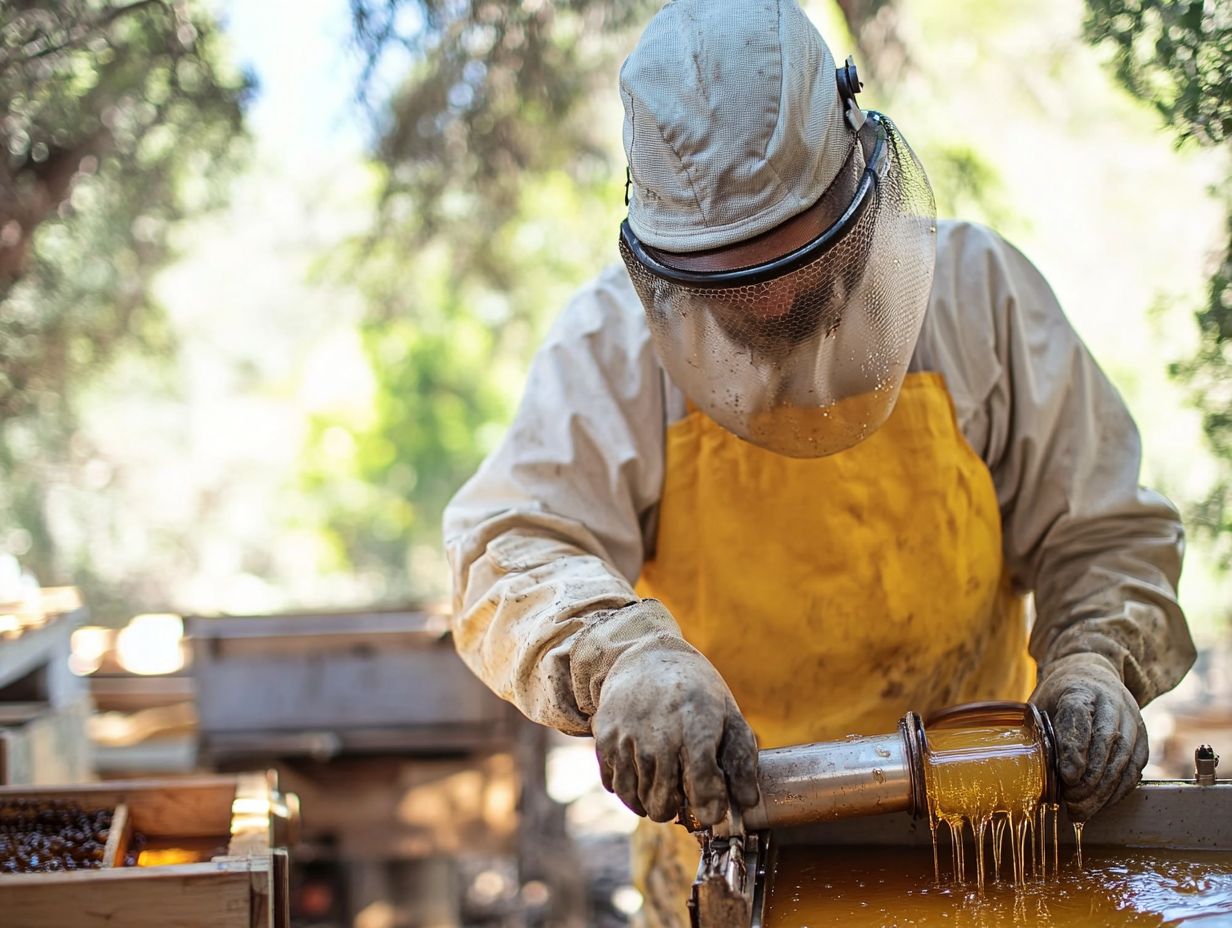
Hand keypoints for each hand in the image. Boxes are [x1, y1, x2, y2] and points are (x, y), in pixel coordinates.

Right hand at [591, 644, 759, 825]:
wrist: (647, 657)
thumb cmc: (696, 690)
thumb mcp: (729, 715)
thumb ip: (742, 760)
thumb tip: (747, 804)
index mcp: (695, 728)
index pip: (701, 788)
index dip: (709, 809)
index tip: (712, 810)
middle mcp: (657, 736)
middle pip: (662, 802)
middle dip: (677, 810)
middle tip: (684, 798)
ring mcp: (626, 739)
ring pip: (636, 799)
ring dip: (651, 803)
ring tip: (664, 789)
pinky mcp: (604, 739)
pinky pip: (614, 786)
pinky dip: (629, 791)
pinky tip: (642, 776)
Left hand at [1031, 653, 1147, 820]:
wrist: (1094, 677)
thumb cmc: (1060, 696)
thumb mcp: (1041, 703)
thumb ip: (1037, 730)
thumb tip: (1026, 768)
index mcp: (1079, 688)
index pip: (1078, 716)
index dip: (1074, 748)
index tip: (1067, 776)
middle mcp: (1111, 701)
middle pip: (1106, 741)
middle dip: (1090, 778)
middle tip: (1071, 802)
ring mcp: (1131, 719)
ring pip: (1124, 758)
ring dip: (1104, 790)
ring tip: (1083, 811)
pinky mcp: (1142, 737)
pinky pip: (1135, 768)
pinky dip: (1119, 790)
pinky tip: (1101, 804)